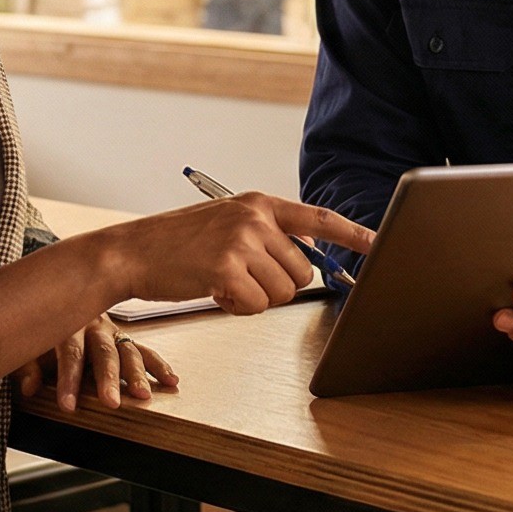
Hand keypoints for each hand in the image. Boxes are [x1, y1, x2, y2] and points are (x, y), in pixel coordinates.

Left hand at [17, 314, 178, 410]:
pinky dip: (157, 365)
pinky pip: (144, 351)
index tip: (68, 406)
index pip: (70, 353)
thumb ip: (26, 365)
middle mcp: (94, 326)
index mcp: (68, 324)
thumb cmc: (42, 327)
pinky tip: (171, 379)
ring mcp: (112, 331)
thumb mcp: (28, 345)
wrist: (58, 297)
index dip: (69, 380)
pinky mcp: (124, 338)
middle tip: (111, 402)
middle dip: (108, 379)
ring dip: (136, 374)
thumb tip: (30, 387)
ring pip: (127, 351)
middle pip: (104, 353)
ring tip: (143, 395)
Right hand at [112, 194, 374, 314]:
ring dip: (256, 298)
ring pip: (283, 291)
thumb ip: (266, 236)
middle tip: (241, 278)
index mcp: (258, 204)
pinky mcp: (226, 267)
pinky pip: (255, 305)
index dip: (354, 234)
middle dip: (277, 285)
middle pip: (303, 271)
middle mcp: (255, 218)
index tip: (381, 243)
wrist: (131, 252)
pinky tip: (212, 291)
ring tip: (222, 281)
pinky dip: (236, 307)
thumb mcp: (226, 226)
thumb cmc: (178, 245)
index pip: (319, 219)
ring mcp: (241, 241)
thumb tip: (307, 256)